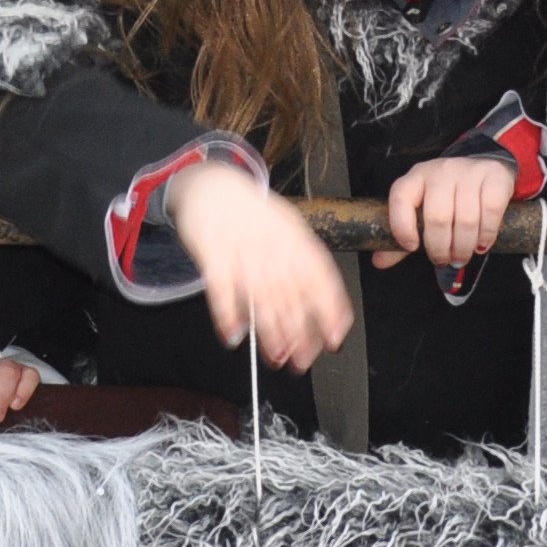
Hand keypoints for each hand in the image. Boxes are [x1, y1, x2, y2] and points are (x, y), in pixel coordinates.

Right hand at [164, 161, 352, 367]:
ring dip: (270, 331)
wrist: (213, 186)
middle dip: (299, 334)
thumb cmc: (254, 215)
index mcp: (296, 241)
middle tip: (301, 361)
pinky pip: (221, 288)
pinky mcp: (212, 252)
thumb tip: (328, 313)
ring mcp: (242, 250)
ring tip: (275, 356)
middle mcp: (273, 247)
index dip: (330, 313)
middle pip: (291, 297)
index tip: (334, 339)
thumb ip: (306, 268)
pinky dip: (226, 314)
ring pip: (260, 297)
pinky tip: (233, 335)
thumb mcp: (291, 231)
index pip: (321, 281)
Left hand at [380, 155, 518, 271]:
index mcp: (415, 177)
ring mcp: (468, 172)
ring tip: (461, 257)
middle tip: (443, 260)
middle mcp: (439, 171)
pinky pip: (490, 211)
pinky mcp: (494, 177)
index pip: (400, 198)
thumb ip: (404, 233)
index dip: (402, 227)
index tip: (411, 247)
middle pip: (437, 217)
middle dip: (440, 247)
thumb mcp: (423, 207)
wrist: (485, 167)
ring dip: (463, 247)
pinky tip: (481, 244)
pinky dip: (486, 235)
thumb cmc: (448, 195)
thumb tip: (379, 262)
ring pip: (465, 219)